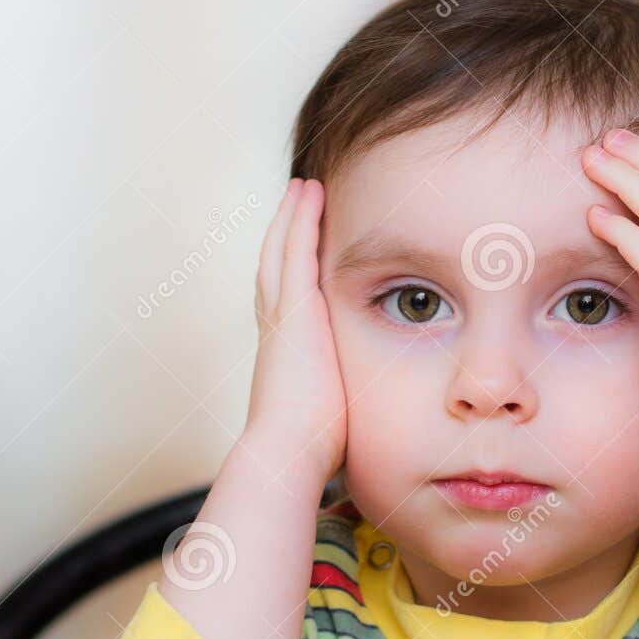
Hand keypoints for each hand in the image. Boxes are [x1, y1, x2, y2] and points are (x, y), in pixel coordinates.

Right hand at [243, 178, 346, 487]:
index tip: (298, 250)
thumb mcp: (328, 419)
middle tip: (294, 201)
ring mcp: (282, 316)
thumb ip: (341, 407)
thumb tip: (363, 424)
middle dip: (285, 233)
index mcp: (285, 354)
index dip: (288, 272)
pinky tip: (311, 194)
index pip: (285, 302)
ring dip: (292, 216)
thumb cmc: (309, 450)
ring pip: (282, 250)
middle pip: (275, 266)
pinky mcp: (294, 309)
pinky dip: (301, 220)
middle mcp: (276, 329)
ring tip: (303, 186)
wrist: (286, 451)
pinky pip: (296, 251)